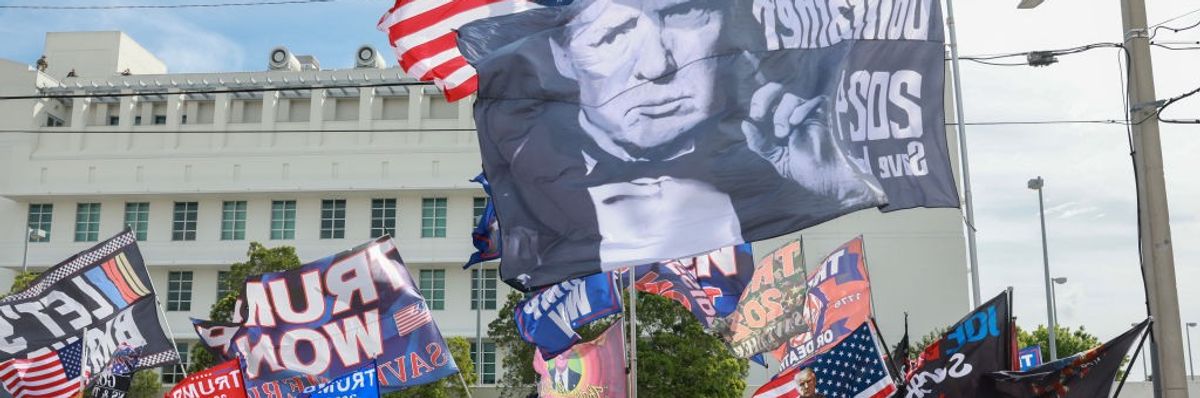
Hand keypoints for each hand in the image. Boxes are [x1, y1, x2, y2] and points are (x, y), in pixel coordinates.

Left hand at [740, 82, 878, 203]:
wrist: (828, 177)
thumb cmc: (805, 169)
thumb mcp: (777, 158)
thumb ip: (759, 143)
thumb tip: (745, 123)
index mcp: (778, 122)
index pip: (764, 102)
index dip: (757, 103)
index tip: (756, 117)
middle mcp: (792, 114)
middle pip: (774, 90)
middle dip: (763, 98)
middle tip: (759, 115)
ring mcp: (808, 112)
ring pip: (789, 98)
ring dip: (781, 115)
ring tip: (784, 134)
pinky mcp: (824, 112)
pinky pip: (811, 101)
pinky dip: (799, 110)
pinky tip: (796, 124)